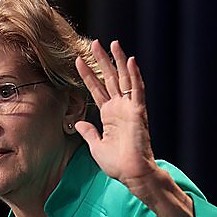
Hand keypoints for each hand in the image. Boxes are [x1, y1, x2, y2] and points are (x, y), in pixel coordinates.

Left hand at [74, 39, 158, 191]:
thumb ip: (88, 132)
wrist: (132, 174)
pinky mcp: (138, 112)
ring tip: (112, 43)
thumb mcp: (96, 146)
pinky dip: (135, 75)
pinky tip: (131, 60)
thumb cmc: (117, 164)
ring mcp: (130, 109)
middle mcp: (120, 108)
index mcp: (109, 115)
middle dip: (101, 60)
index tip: (77, 60)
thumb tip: (78, 124)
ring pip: (124, 79)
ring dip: (118, 61)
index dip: (87, 75)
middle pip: (110, 78)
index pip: (96, 89)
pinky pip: (137, 91)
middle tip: (94, 43)